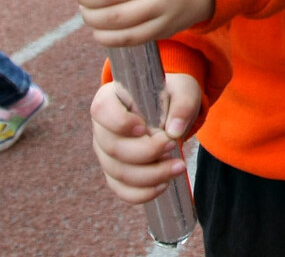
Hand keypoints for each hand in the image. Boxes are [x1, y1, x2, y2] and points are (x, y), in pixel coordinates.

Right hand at [90, 75, 201, 203]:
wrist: (170, 111)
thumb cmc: (171, 97)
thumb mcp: (182, 92)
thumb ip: (182, 106)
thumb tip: (174, 131)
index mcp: (111, 97)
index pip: (102, 110)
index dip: (120, 123)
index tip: (144, 127)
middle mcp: (102, 126)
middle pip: (113, 147)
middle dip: (147, 152)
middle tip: (172, 145)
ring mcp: (105, 152)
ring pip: (119, 172)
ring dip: (151, 175)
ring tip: (177, 166)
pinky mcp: (114, 173)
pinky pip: (122, 190)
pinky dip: (144, 192)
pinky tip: (164, 183)